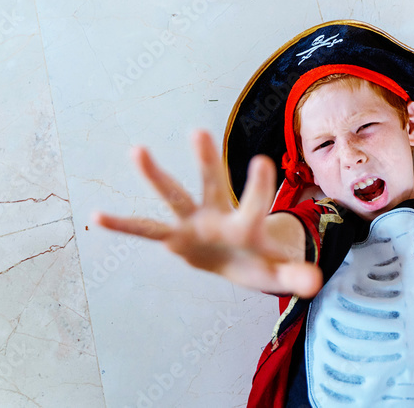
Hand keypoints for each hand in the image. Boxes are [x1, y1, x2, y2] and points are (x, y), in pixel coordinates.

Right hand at [92, 130, 321, 297]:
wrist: (244, 262)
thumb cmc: (264, 262)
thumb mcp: (281, 273)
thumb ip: (296, 275)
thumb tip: (316, 282)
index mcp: (247, 225)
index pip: (255, 205)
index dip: (260, 186)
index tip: (263, 161)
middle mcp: (219, 215)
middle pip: (213, 185)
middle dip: (207, 162)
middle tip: (199, 132)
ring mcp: (195, 223)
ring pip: (175, 197)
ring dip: (156, 176)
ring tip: (137, 150)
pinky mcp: (176, 238)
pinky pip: (147, 231)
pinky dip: (124, 226)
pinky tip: (97, 216)